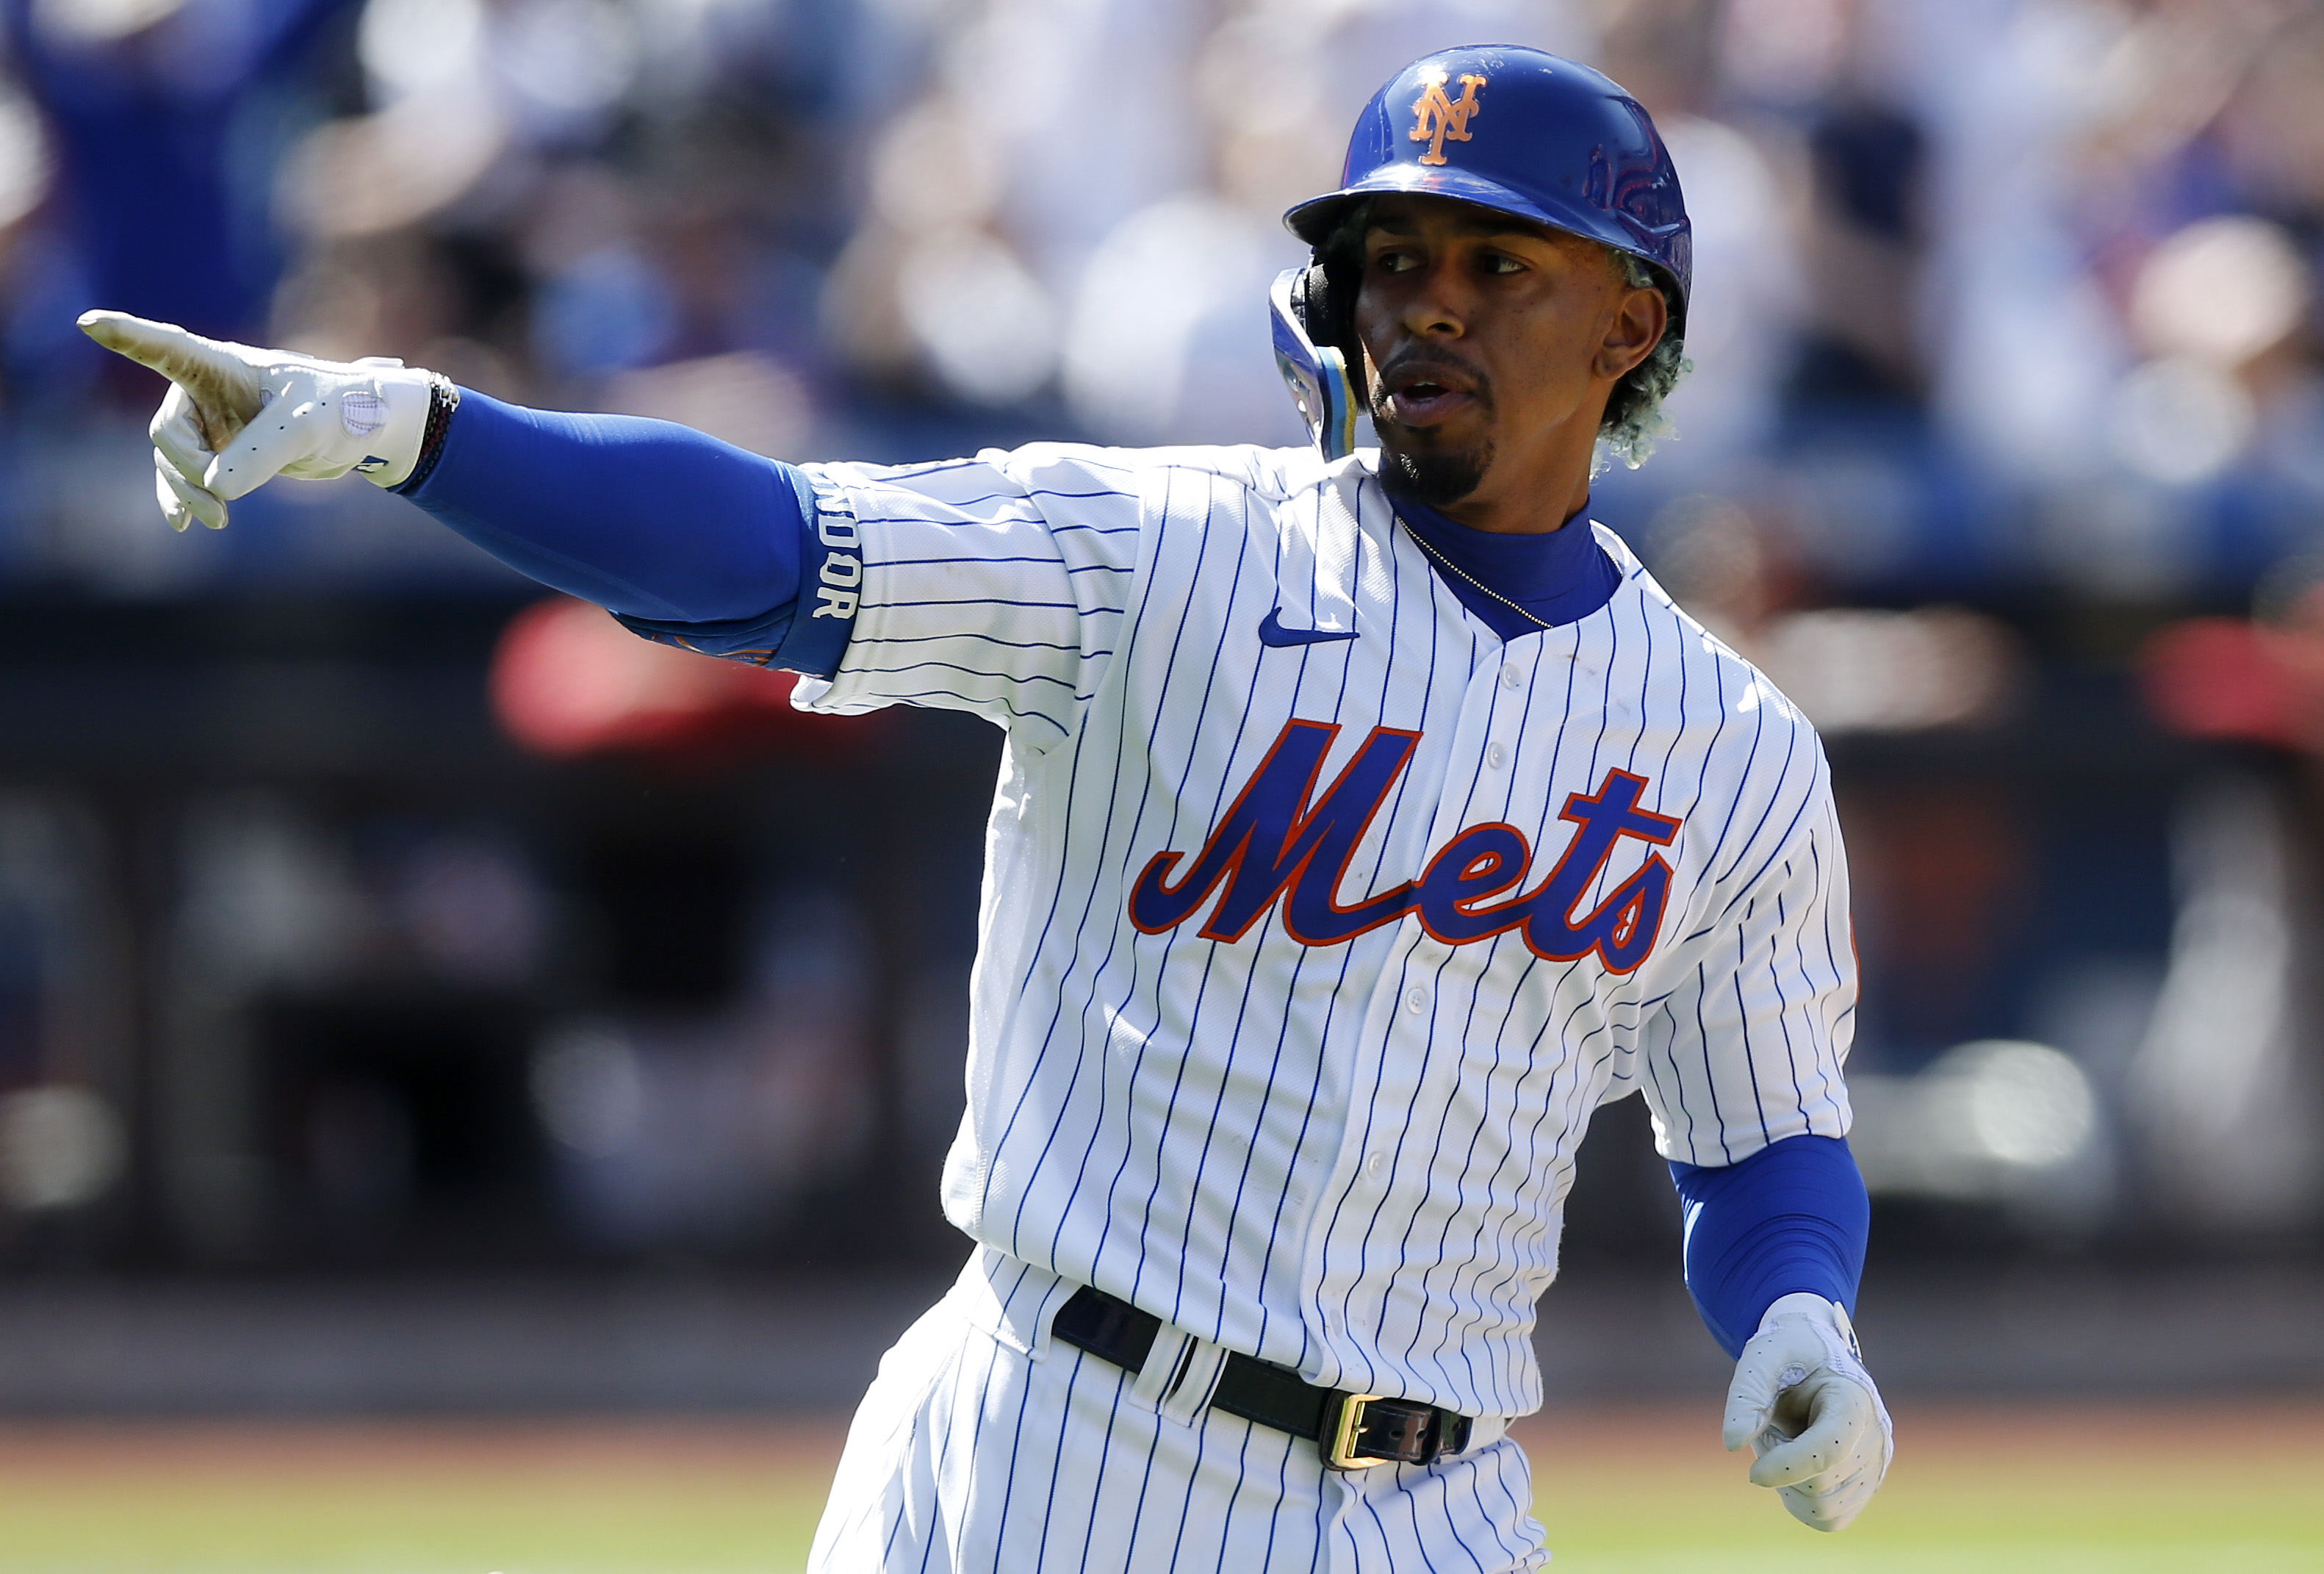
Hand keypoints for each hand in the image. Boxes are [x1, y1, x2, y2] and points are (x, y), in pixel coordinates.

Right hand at [78, 310, 440, 530]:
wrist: (365, 430)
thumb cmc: (340, 408)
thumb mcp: (308, 427)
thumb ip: (261, 453)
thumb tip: (216, 487)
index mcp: (223, 366)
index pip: (167, 348)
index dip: (127, 336)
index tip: (89, 323)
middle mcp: (206, 390)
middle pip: (167, 433)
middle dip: (188, 469)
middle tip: (223, 496)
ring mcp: (211, 422)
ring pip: (174, 461)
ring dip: (189, 492)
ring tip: (218, 522)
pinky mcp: (222, 450)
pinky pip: (186, 477)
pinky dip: (182, 499)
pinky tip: (183, 524)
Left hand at [1722, 1292, 1892, 1531]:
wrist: (1817, 1356)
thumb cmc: (1788, 1353)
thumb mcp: (1762, 1357)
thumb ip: (1746, 1396)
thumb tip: (1732, 1443)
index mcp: (1854, 1401)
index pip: (1828, 1449)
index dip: (1788, 1466)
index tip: (1752, 1474)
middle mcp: (1876, 1439)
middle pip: (1819, 1484)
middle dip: (1779, 1463)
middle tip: (1770, 1427)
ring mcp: (1876, 1467)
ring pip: (1822, 1508)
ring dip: (1787, 1484)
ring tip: (1784, 1442)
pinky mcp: (1866, 1487)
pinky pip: (1827, 1518)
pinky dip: (1800, 1500)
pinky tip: (1793, 1466)